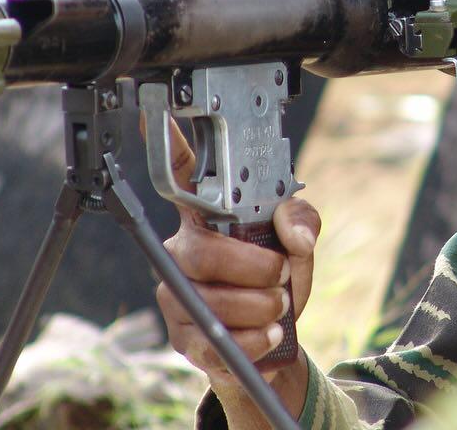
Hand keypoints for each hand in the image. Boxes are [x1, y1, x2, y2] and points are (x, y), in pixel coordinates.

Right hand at [154, 119, 317, 406]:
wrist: (275, 343)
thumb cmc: (278, 285)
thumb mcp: (299, 247)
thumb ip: (302, 222)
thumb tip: (294, 232)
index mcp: (208, 219)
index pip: (182, 179)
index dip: (169, 148)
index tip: (154, 113)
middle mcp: (184, 252)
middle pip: (200, 252)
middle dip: (253, 267)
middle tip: (281, 276)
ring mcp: (178, 295)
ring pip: (207, 298)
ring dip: (257, 306)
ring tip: (277, 307)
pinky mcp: (183, 336)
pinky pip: (209, 338)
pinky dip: (250, 338)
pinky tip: (266, 334)